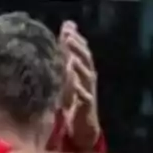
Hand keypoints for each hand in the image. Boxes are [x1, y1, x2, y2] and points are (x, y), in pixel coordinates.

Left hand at [59, 21, 100, 152]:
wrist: (83, 125)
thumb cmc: (75, 99)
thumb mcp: (70, 79)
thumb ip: (67, 59)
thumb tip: (63, 40)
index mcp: (85, 70)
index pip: (82, 50)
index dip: (76, 38)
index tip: (67, 27)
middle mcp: (89, 78)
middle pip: (86, 58)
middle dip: (77, 47)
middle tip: (68, 36)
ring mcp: (89, 91)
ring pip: (86, 75)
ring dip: (79, 65)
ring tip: (70, 56)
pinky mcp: (87, 105)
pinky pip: (84, 95)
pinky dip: (79, 88)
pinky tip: (72, 82)